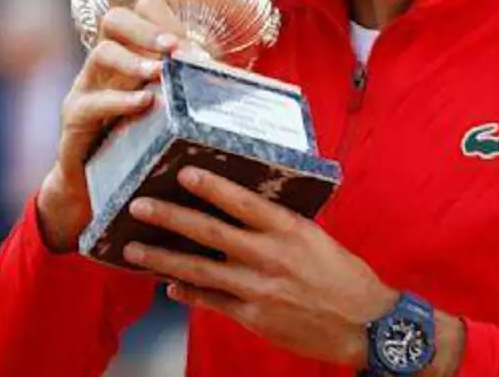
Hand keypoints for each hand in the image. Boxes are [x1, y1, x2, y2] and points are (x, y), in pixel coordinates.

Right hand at [36, 0, 193, 252]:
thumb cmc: (143, 145)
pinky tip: (144, 104)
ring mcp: (85, 88)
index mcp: (130, 54)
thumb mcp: (170, 112)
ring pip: (101, 53)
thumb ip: (196, 92)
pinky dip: (119, 101)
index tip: (190, 46)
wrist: (100, 191)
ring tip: (160, 72)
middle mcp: (105, 65)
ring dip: (134, 60)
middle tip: (173, 48)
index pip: (141, 12)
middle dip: (146, 29)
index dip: (165, 21)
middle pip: (115, 19)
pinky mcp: (75, 119)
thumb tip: (241, 82)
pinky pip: (92, 101)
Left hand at [122, 167, 398, 368]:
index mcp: (290, 230)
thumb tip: (245, 209)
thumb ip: (280, 225)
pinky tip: (168, 285)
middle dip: (170, 218)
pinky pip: (212, 301)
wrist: (365, 325)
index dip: (211, 187)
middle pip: (210, 234)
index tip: (184, 173)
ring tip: (133, 249)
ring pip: (200, 270)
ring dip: (163, 258)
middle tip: (140, 205)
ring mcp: (259, 289)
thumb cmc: (344, 277)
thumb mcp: (316, 238)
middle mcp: (270, 257)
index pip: (243, 202)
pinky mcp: (254, 317)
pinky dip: (188, 292)